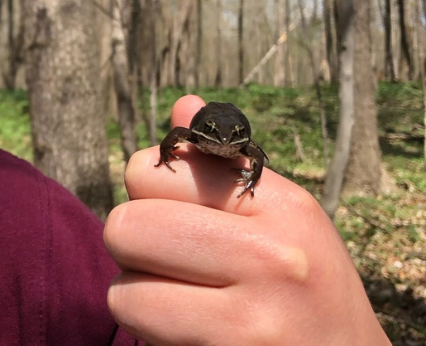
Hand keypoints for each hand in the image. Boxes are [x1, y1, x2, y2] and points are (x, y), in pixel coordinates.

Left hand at [104, 95, 389, 345]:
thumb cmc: (305, 286)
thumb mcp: (285, 218)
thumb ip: (224, 165)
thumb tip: (185, 105)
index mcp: (281, 206)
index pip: (152, 170)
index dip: (149, 192)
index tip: (178, 212)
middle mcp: (270, 259)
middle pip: (125, 228)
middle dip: (135, 247)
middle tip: (172, 262)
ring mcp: (250, 323)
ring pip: (123, 293)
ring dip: (141, 299)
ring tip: (186, 302)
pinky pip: (141, 338)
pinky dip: (153, 336)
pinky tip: (195, 332)